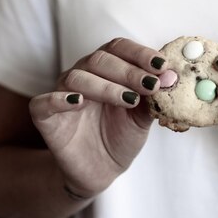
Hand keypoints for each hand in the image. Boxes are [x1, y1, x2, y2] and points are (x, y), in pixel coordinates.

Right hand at [29, 38, 166, 198]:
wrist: (101, 169)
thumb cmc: (121, 135)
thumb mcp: (143, 117)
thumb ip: (154, 97)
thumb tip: (172, 78)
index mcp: (107, 68)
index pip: (119, 48)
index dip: (140, 53)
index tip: (162, 65)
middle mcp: (83, 74)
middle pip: (100, 59)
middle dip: (129, 72)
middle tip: (151, 85)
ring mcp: (62, 93)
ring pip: (78, 77)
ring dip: (106, 86)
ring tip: (129, 100)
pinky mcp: (45, 116)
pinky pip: (44, 102)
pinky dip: (60, 99)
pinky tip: (79, 102)